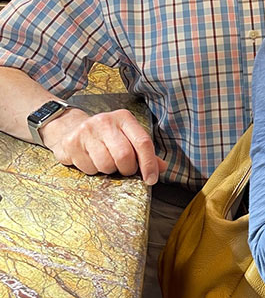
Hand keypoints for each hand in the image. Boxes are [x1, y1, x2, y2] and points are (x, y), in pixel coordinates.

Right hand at [40, 108, 166, 184]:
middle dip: (127, 169)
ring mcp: (87, 131)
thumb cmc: (105, 135)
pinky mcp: (72, 143)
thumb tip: (162, 168)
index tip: (151, 179)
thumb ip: (144, 152)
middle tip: (124, 169)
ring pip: (106, 164)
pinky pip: (89, 168)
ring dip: (109, 170)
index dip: (149, 163)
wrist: (69, 128)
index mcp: (124, 118)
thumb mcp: (126, 137)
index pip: (143, 142)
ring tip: (105, 161)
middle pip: (125, 155)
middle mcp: (106, 121)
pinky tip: (90, 160)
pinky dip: (93, 170)